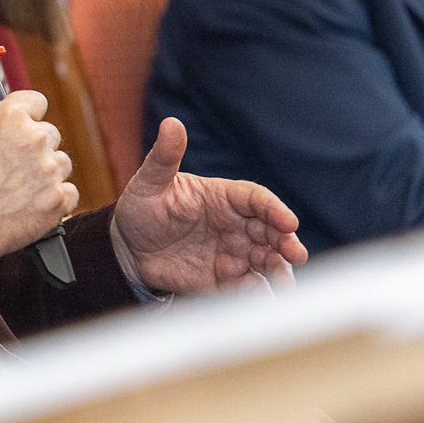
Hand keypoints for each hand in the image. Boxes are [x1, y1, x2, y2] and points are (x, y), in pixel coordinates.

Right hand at [0, 90, 77, 279]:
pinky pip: (68, 192)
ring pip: (61, 162)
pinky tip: (31, 203)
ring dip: (45, 171)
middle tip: (12, 164)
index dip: (27, 113)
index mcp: (7, 117)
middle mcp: (34, 139)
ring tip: (19, 188)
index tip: (23, 123)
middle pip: (49, 133)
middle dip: (33, 146)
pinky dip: (54, 197)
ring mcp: (49, 171)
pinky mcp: (58, 200)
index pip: (36, 101)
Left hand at [114, 117, 306, 294]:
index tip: (288, 221)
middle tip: (296, 254)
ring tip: (285, 285)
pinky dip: (256, 293)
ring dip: (280, 271)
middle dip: (287, 243)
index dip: (274, 209)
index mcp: (224, 197)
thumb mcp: (149, 182)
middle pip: (272, 232)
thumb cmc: (141, 209)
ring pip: (267, 261)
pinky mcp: (226, 280)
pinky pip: (248, 287)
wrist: (127, 250)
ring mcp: (234, 253)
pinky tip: (259, 299)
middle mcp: (236, 225)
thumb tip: (171, 123)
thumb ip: (164, 157)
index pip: (256, 199)